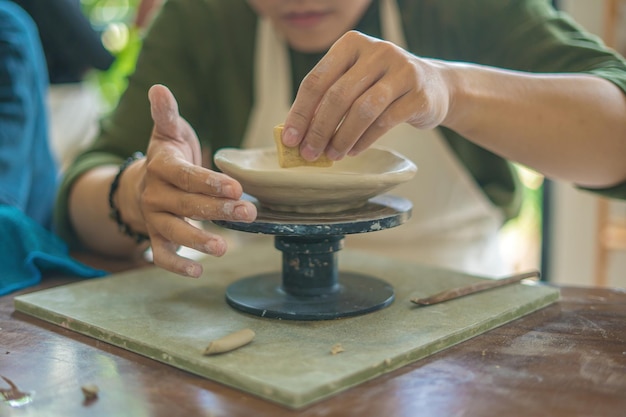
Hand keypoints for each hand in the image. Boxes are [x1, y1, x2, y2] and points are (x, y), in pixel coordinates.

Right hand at [136, 85, 256, 276]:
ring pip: (174, 232)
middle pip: (186, 205)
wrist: (145, 179)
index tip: (235, 187)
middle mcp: (154, 194)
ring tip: (224, 247)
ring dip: (198, 240)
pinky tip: (199, 272)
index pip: (185, 176)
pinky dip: (177, 265)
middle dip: (218, 210)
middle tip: (248, 213)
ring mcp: (153, 217)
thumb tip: (159, 87)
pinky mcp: (155, 236)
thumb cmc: (169, 155)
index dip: (209, 183)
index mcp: (160, 165)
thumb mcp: (168, 132)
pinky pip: (161, 255)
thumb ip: (167, 114)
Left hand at [282, 30, 451, 160]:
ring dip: (342, 138)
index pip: (317, 80)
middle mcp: (377, 51)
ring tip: (332, 156)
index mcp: (352, 44)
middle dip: (319, 130)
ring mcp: (401, 70)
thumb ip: (328, 99)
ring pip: (362, 110)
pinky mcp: (418, 94)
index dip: (300, 112)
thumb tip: (297, 133)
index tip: (290, 139)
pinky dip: (364, 140)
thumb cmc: (383, 86)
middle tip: (309, 153)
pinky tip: (353, 151)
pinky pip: (384, 122)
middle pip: (338, 95)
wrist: (435, 86)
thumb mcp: (354, 81)